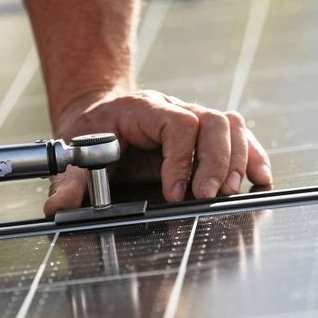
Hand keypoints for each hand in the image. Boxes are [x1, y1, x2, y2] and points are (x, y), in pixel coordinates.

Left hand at [45, 89, 272, 215]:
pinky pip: (240, 137)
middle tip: (205, 197)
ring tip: (228, 192)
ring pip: (231, 125)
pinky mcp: (206, 135)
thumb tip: (57, 207)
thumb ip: (68, 180)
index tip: (174, 193)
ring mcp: (194, 119)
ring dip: (236, 159)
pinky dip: (254, 156)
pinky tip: (260, 178)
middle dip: (214, 162)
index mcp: (143, 110)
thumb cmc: (89, 132)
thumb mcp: (72, 151)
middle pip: (213, 122)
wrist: (98, 112)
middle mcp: (175, 109)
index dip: (182, 159)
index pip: (178, 125)